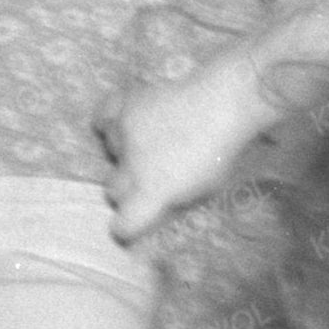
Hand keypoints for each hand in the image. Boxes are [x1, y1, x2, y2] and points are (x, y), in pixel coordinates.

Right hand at [101, 60, 257, 245]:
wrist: (226, 102)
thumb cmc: (220, 152)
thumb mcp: (204, 191)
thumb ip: (171, 203)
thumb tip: (149, 213)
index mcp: (154, 192)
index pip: (123, 225)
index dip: (127, 227)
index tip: (134, 220)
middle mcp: (133, 166)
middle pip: (113, 190)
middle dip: (129, 189)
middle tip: (151, 176)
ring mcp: (124, 133)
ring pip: (110, 153)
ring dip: (125, 152)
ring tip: (151, 141)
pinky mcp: (123, 105)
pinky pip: (102, 118)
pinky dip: (110, 122)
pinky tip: (124, 124)